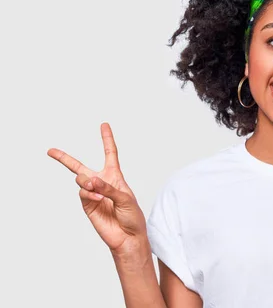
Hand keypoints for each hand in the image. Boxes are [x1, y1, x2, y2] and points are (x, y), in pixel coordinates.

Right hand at [48, 123, 146, 255]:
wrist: (127, 236)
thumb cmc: (132, 216)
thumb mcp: (126, 198)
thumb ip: (108, 187)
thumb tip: (90, 180)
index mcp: (115, 176)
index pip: (110, 154)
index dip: (107, 139)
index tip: (104, 125)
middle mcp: (101, 183)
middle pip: (80, 167)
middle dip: (64, 158)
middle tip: (50, 151)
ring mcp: (92, 194)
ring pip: (81, 179)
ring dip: (88, 182)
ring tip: (97, 190)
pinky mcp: (87, 205)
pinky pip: (82, 193)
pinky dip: (89, 194)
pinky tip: (99, 199)